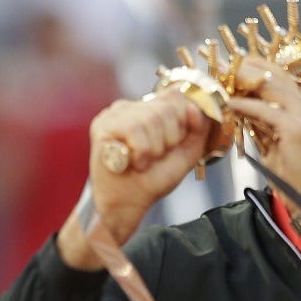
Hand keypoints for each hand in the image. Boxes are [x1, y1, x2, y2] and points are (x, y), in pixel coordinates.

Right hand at [58, 86, 209, 269]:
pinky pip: (134, 130)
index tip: (172, 145)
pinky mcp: (103, 126)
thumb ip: (198, 129)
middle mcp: (130, 107)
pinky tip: (132, 162)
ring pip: (151, 118)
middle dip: (168, 140)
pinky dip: (140, 153)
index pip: (175, 96)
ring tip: (142, 162)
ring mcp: (114, 114)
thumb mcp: (185, 153)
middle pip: (166, 107)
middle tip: (154, 157)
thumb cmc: (152, 180)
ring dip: (153, 149)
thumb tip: (197, 107)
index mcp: (149, 109)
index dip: (182, 122)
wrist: (128, 204)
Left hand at [228, 59, 300, 208]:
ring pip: (271, 88)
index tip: (235, 65)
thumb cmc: (291, 173)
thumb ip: (261, 121)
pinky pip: (265, 110)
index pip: (281, 77)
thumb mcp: (273, 139)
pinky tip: (230, 104)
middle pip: (276, 76)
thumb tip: (238, 104)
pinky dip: (245, 105)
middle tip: (225, 68)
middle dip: (249, 70)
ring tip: (223, 81)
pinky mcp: (296, 128)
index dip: (258, 68)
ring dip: (244, 83)